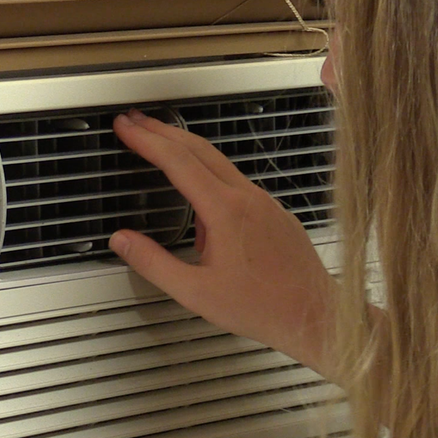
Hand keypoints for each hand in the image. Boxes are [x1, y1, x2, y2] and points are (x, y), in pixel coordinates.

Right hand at [109, 110, 334, 371]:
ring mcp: (264, 202)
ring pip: (219, 163)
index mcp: (225, 211)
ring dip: (186, 151)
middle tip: (136, 122)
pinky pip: (236, 184)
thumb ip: (153, 263)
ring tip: (161, 155)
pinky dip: (209, 178)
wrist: (315, 315)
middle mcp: (247, 198)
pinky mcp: (274, 212)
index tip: (126, 126)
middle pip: (198, 148)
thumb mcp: (195, 292)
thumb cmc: (263, 307)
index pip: (178, 161)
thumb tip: (122, 240)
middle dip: (162, 131)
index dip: (147, 139)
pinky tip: (200, 208)